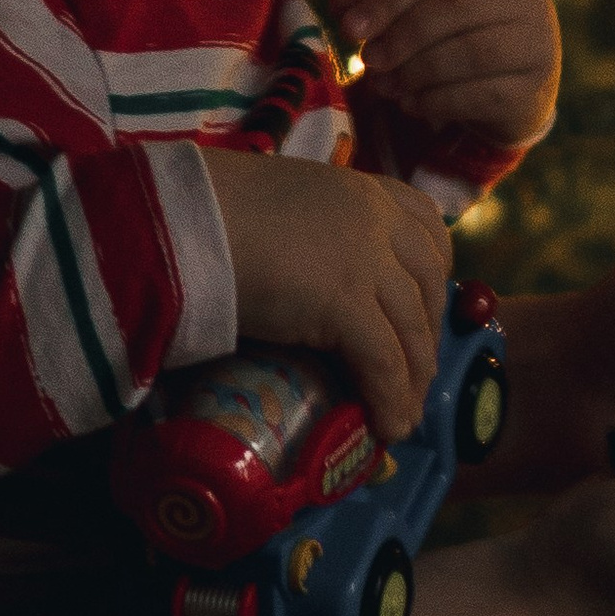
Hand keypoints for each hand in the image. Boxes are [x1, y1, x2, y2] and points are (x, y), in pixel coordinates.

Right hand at [202, 153, 449, 440]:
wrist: (179, 218)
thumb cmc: (213, 211)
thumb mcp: (284, 208)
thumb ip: (311, 233)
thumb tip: (305, 279)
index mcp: (362, 190)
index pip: (427, 227)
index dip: (434, 274)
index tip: (427, 307)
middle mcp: (377, 221)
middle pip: (428, 284)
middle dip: (428, 334)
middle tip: (418, 374)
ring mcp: (366, 262)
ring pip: (410, 329)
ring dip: (413, 379)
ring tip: (406, 415)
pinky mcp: (344, 304)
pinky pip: (382, 362)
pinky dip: (390, 399)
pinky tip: (389, 426)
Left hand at [334, 0, 560, 154]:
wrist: (511, 94)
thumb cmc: (459, 40)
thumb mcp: (422, 14)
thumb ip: (382, 3)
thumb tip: (340, 0)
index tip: (350, 28)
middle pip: (458, 5)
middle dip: (404, 34)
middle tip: (368, 60)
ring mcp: (538, 43)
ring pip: (472, 51)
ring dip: (417, 71)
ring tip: (385, 86)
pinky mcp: (534, 89)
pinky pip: (481, 93)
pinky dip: (437, 100)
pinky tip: (412, 105)